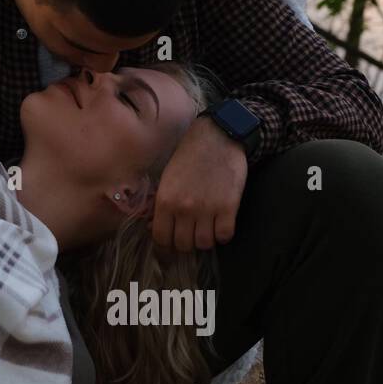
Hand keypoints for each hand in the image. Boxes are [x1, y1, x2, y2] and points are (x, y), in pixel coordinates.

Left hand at [150, 116, 247, 252]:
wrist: (217, 137)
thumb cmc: (189, 156)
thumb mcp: (167, 179)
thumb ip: (161, 204)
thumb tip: (154, 227)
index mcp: (164, 201)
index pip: (161, 238)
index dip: (166, 246)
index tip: (171, 245)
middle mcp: (183, 209)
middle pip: (183, 245)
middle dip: (186, 243)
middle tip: (191, 234)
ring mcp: (207, 209)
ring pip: (204, 244)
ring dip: (205, 240)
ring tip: (206, 228)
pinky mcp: (228, 208)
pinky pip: (224, 236)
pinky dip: (223, 234)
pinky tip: (221, 224)